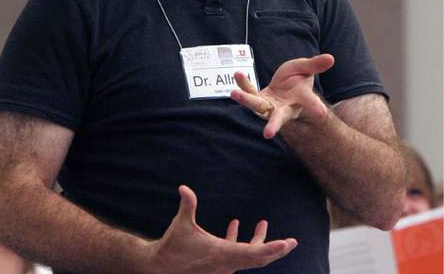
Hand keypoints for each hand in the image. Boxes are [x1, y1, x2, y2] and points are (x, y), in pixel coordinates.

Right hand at [148, 185, 296, 273]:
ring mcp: (223, 265)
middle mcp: (227, 263)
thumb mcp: (181, 224)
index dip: (271, 248)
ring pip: (249, 257)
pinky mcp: (218, 263)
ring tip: (263, 223)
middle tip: (292, 242)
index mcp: (222, 254)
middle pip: (258, 259)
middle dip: (276, 250)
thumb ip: (187, 205)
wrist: (162, 268)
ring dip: (259, 243)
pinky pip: (236, 254)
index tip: (287, 244)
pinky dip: (241, 242)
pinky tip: (235, 224)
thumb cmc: (173, 246)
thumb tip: (184, 187)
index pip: (253, 253)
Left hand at [231, 54, 334, 138]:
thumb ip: (315, 64)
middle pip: (279, 117)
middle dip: (274, 125)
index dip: (315, 107)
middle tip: (268, 134)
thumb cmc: (297, 79)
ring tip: (234, 93)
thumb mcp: (305, 68)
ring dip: (246, 100)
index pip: (309, 102)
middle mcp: (285, 107)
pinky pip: (250, 91)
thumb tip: (331, 57)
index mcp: (301, 98)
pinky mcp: (259, 99)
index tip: (322, 114)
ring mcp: (270, 105)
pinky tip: (238, 74)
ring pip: (258, 106)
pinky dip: (244, 83)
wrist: (285, 85)